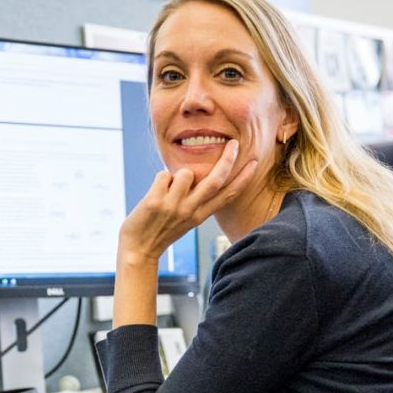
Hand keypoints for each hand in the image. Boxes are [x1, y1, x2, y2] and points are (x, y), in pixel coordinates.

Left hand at [118, 140, 256, 263]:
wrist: (139, 249)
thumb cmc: (161, 230)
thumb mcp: (186, 219)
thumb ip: (195, 200)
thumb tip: (196, 174)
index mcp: (201, 216)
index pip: (228, 195)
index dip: (243, 179)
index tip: (254, 163)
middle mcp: (191, 211)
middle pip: (215, 180)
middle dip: (228, 160)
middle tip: (234, 143)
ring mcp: (174, 206)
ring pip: (185, 173)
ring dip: (176, 175)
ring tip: (167, 190)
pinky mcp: (155, 202)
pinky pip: (163, 175)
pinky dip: (159, 180)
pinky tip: (155, 193)